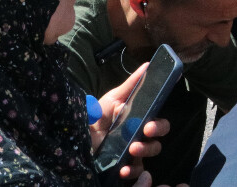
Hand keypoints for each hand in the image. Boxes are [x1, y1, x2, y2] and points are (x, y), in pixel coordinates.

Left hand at [89, 63, 176, 185]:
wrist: (76, 138)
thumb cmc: (97, 117)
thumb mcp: (112, 99)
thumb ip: (131, 85)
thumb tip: (147, 64)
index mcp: (139, 123)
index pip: (159, 125)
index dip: (160, 126)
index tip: (150, 124)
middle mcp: (138, 140)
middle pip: (157, 142)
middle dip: (153, 140)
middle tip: (144, 133)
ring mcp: (131, 156)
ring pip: (147, 159)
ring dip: (143, 153)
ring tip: (131, 150)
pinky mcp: (122, 168)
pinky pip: (134, 173)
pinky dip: (131, 172)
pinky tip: (122, 169)